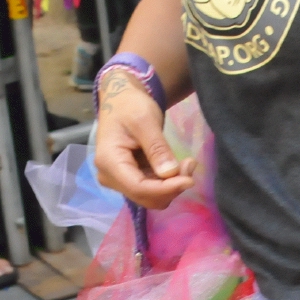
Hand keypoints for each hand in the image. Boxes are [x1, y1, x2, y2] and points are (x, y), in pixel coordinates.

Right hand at [93, 69, 196, 209]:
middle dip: (172, 187)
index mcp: (109, 162)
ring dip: (173, 185)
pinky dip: (169, 183)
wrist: (121, 101)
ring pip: (152, 197)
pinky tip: (179, 166)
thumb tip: (170, 173)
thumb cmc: (130, 106)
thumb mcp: (145, 121)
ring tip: (187, 162)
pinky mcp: (131, 179)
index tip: (190, 180)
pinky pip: (153, 190)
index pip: (138, 188)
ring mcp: (120, 181)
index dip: (166, 189)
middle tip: (190, 163)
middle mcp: (110, 177)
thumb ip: (157, 148)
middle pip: (146, 197)